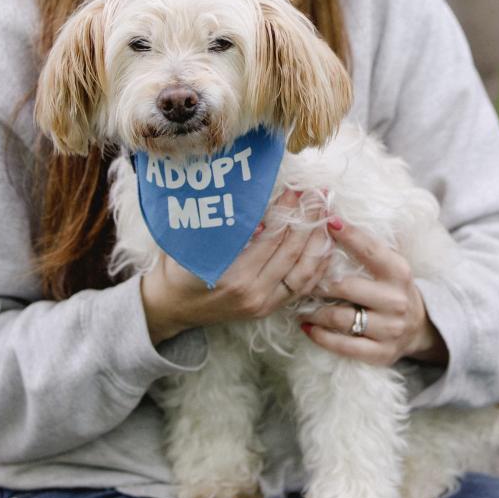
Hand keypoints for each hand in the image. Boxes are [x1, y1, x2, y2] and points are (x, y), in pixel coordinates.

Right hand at [140, 188, 330, 343]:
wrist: (171, 307)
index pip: (271, 238)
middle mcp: (252, 294)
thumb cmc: (177, 269)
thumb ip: (219, 227)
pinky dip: (318, 265)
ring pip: (304, 272)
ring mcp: (263, 304)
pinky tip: (326, 244)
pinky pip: (302, 287)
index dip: (286, 212)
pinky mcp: (268, 309)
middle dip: (308, 220)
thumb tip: (255, 204)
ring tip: (326, 213)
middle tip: (317, 194)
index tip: (295, 188)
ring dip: (318, 241)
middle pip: (292, 253)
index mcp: (231, 276)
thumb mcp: (189, 243)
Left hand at [298, 217, 448, 367]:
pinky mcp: (381, 354)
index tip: (327, 221)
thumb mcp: (389, 264)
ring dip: (314, 311)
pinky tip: (307, 327)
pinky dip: (320, 336)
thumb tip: (332, 218)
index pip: (370, 249)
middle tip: (297, 276)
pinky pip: (343, 346)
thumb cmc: (391, 287)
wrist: (418, 327)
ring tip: (298, 304)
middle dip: (317, 281)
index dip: (349, 234)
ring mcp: (390, 329)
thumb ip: (366, 247)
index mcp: (399, 272)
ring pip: (341, 318)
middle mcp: (396, 300)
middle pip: (346, 287)